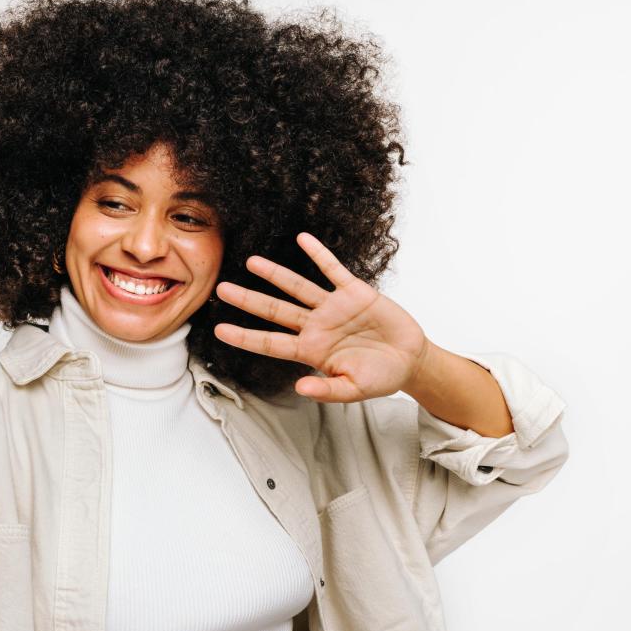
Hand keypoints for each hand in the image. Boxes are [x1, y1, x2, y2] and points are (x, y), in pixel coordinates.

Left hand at [213, 231, 430, 402]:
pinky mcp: (354, 292)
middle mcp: (315, 326)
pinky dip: (319, 254)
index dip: (245, 336)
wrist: (410, 360)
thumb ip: (328, 391)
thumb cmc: (380, 377)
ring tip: (251, 262)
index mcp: (311, 351)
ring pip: (297, 287)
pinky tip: (302, 239)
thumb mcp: (354, 390)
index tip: (219, 330)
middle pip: (274, 310)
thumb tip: (300, 389)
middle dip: (248, 300)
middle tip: (221, 289)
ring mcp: (333, 307)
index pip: (270, 343)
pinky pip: (333, 269)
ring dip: (275, 274)